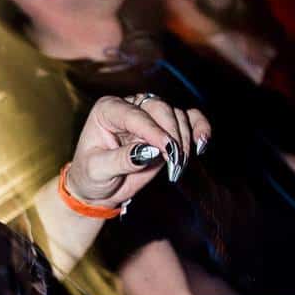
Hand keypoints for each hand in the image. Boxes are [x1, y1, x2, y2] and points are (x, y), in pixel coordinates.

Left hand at [65, 93, 211, 210]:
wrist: (99, 188)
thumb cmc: (91, 177)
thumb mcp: (98, 171)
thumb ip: (122, 159)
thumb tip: (150, 150)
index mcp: (108, 110)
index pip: (134, 114)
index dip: (152, 131)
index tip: (166, 150)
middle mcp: (130, 107)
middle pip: (160, 108)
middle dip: (171, 135)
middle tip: (174, 162)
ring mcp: (150, 116)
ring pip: (177, 115)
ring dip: (183, 140)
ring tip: (178, 165)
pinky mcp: (166, 128)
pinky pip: (189, 119)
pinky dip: (199, 128)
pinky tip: (202, 144)